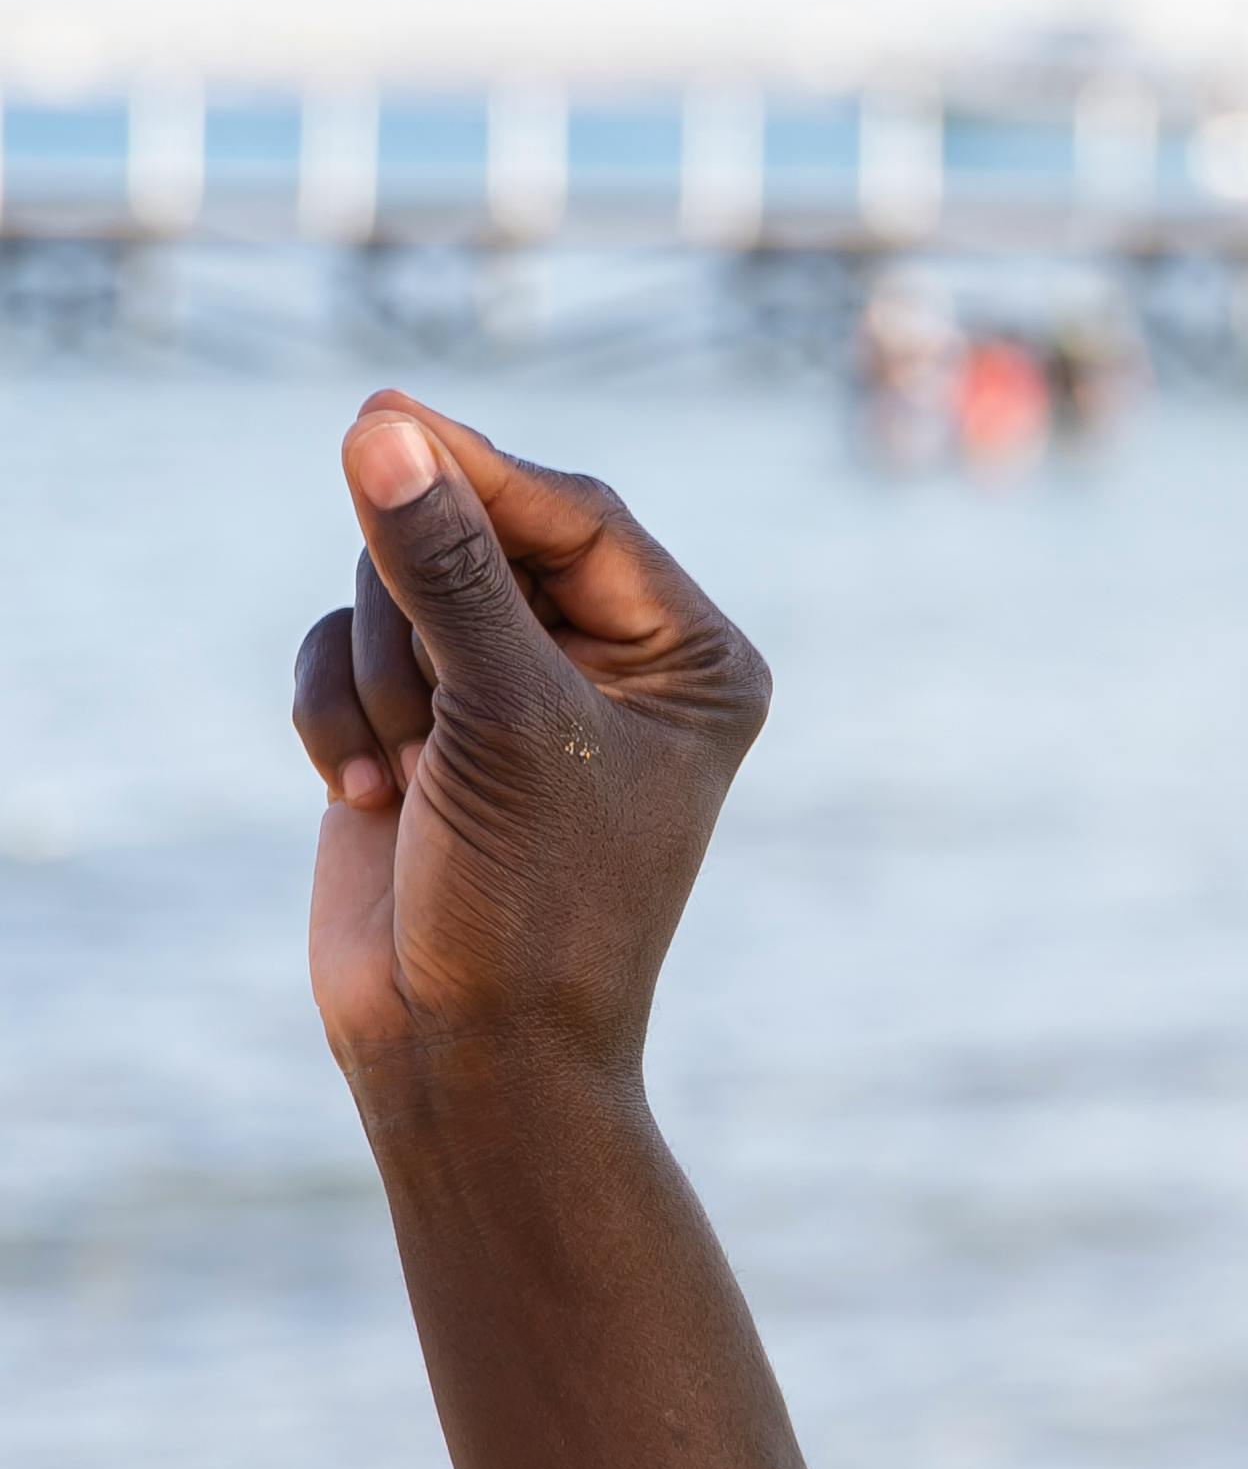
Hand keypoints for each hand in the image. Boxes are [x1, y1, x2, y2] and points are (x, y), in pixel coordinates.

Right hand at [289, 394, 771, 1116]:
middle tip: (425, 710)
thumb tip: (386, 429)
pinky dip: (335, 716)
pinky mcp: (422, 726)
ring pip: (398, 591)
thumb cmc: (532, 895)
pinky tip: (359, 798)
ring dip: (378, 679)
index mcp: (691, 653)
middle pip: (478, 537)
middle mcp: (612, 661)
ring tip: (408, 776)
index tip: (380, 416)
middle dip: (423, 617)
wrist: (468, 1052)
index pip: (578, 513)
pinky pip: (344, 652)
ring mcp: (511, 692)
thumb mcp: (504, 715)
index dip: (479, 469)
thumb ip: (447, 566)